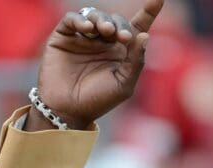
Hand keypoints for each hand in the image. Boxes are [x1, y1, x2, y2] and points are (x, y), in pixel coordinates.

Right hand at [28, 0, 163, 130]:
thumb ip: (136, 60)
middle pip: (116, 21)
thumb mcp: (124, 83)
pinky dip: (80, 20)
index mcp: (121, 52)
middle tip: (122, 37)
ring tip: (104, 31)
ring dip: (102, 20)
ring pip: (95, 16)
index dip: (148, 12)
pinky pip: (72, 19)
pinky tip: (87, 29)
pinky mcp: (63, 37)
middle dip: (120, 24)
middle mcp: (103, 42)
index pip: (137, 27)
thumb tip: (144, 35)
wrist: (68, 110)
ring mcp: (83, 38)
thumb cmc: (99, 101)